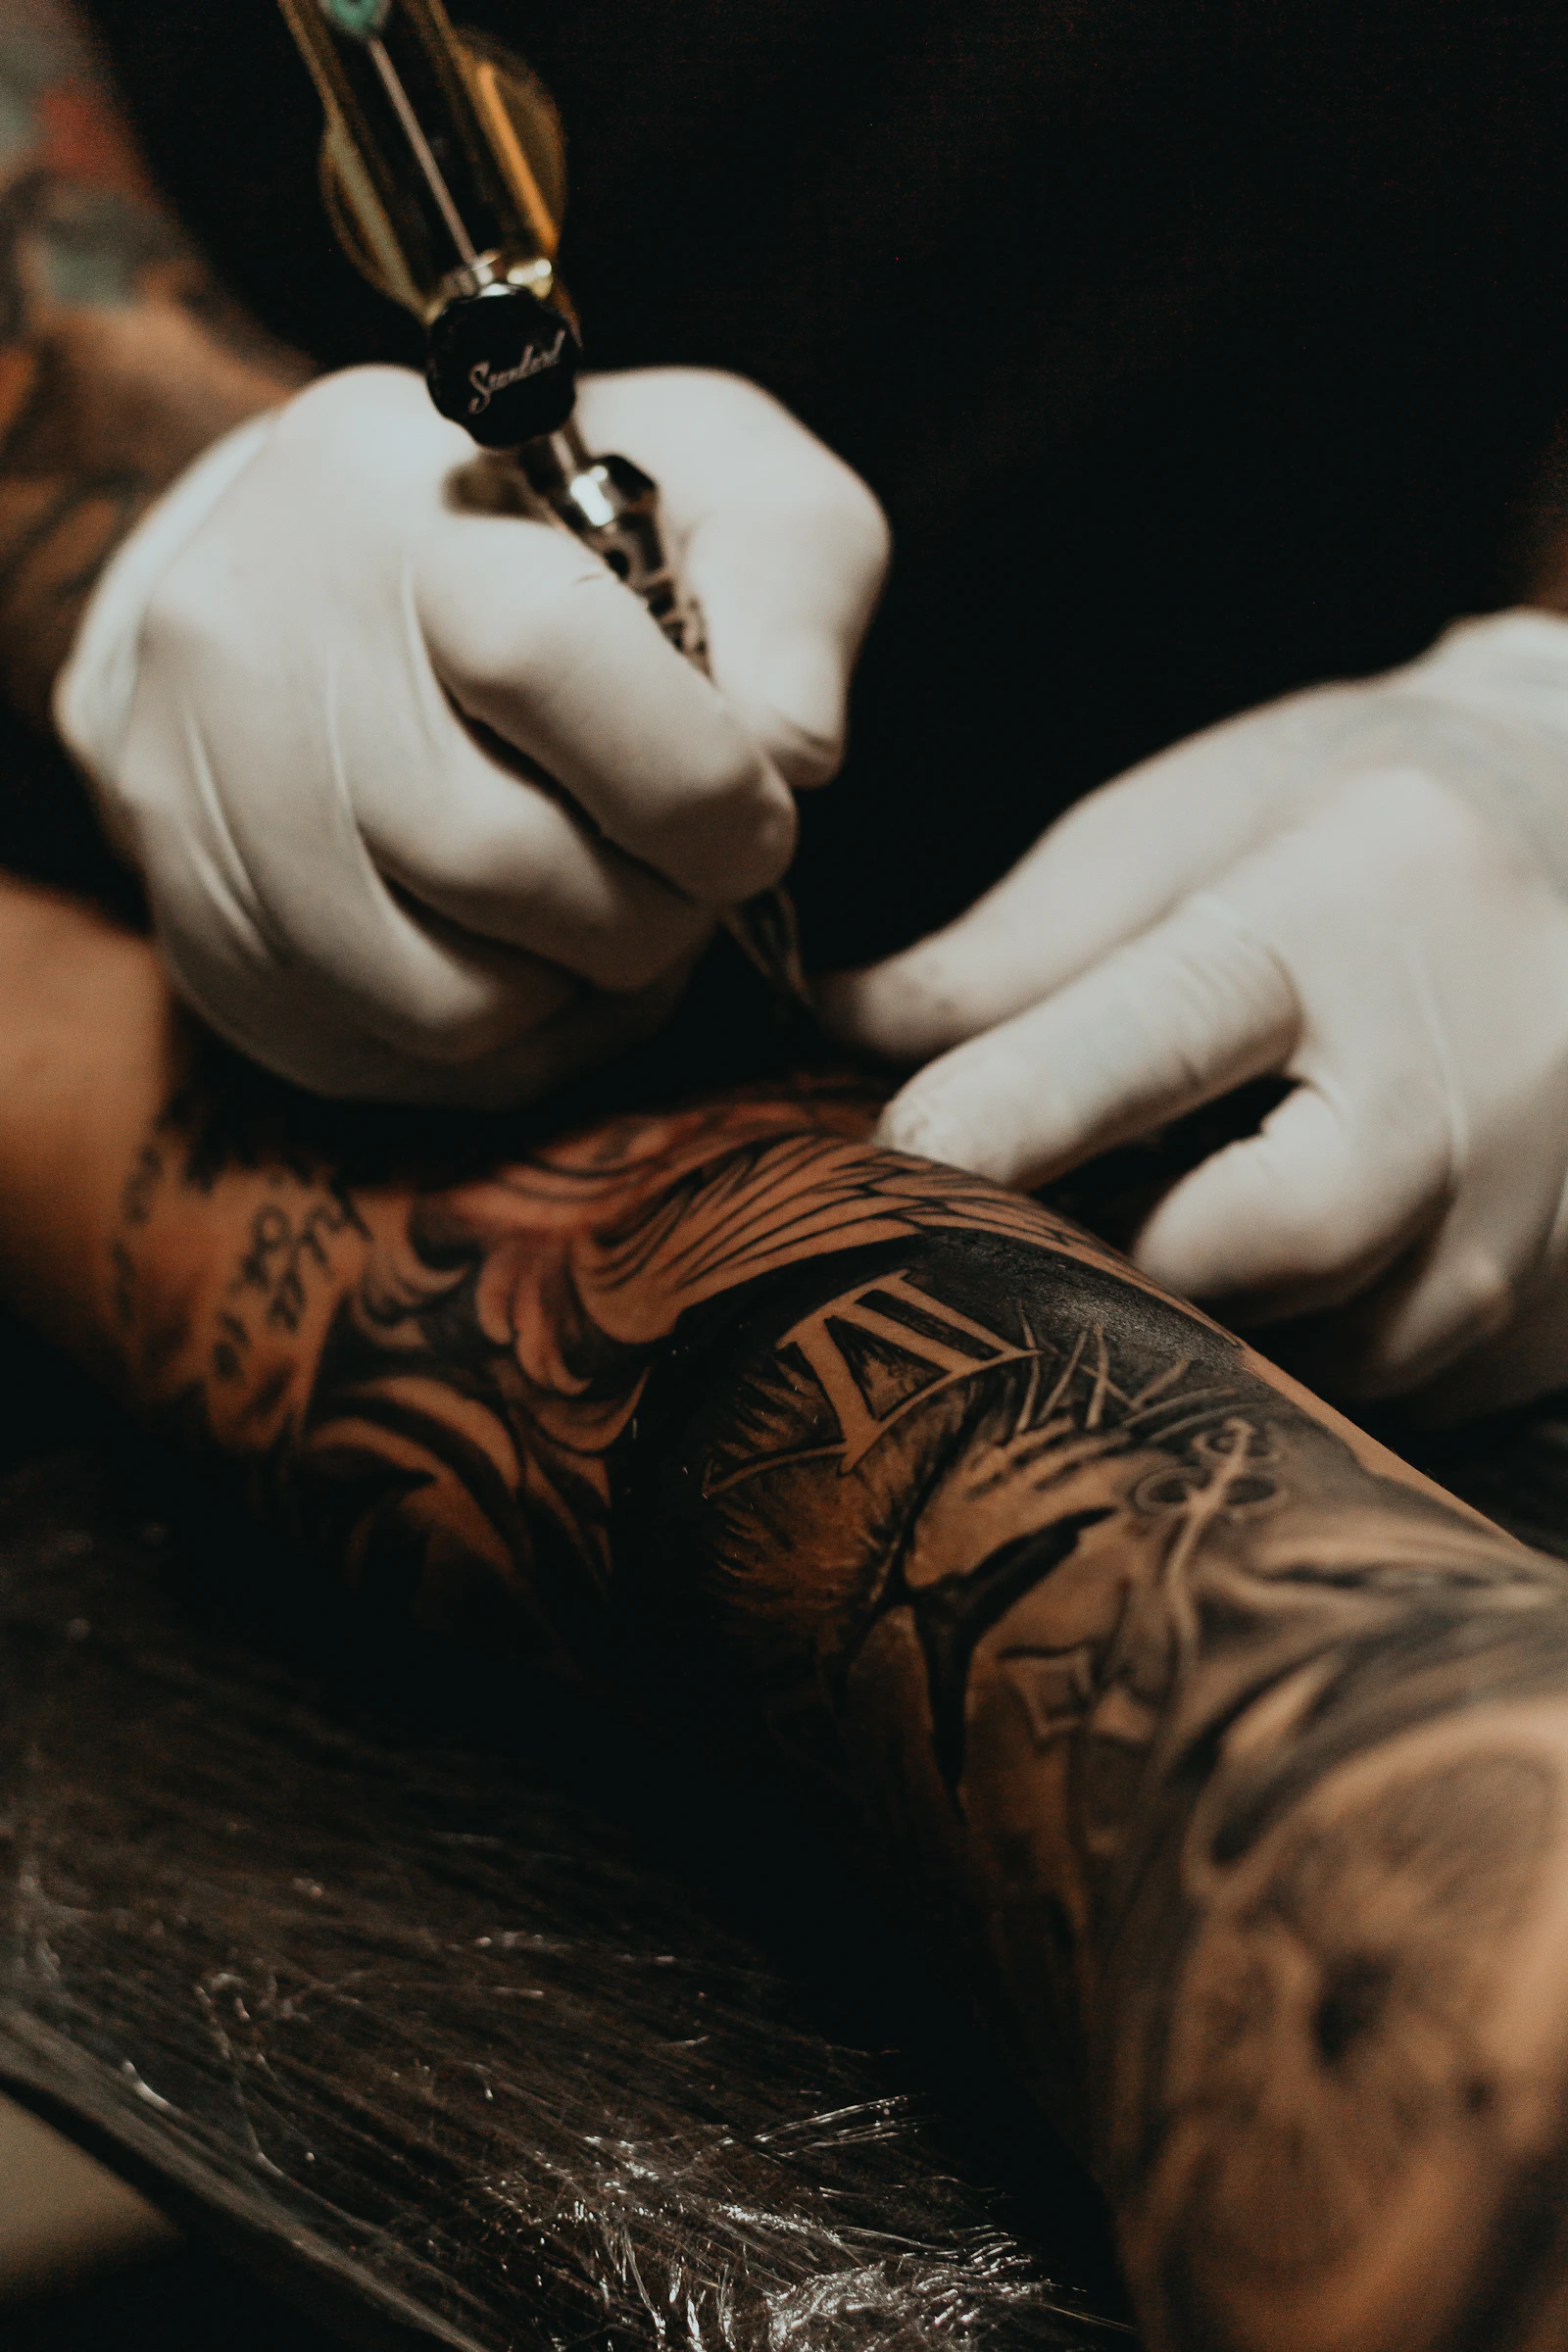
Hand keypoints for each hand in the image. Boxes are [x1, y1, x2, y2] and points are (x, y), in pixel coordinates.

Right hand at [55, 365, 887, 1102]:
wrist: (325, 575)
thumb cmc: (566, 532)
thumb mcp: (716, 483)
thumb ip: (792, 589)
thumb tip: (791, 753)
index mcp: (390, 490)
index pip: (539, 656)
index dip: (691, 780)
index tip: (755, 819)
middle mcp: (260, 642)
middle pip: (497, 858)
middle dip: (653, 904)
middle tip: (688, 874)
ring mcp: (215, 803)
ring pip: (453, 993)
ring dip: (587, 978)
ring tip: (610, 903)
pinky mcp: (213, 934)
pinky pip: (405, 1053)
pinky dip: (515, 1030)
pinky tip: (533, 950)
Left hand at [823, 613, 1567, 1414]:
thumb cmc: (1355, 815)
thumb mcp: (1187, 821)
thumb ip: (1014, 946)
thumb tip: (838, 1031)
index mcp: (1356, 901)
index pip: (1164, 1034)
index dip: (1019, 1111)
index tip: (903, 1159)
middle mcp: (1480, 1062)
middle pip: (1265, 1240)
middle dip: (1137, 1245)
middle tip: (1074, 1208)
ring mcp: (1550, 1192)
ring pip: (1336, 1342)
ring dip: (1226, 1305)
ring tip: (1208, 1203)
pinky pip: (1406, 1382)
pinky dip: (1321, 1336)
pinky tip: (1305, 1244)